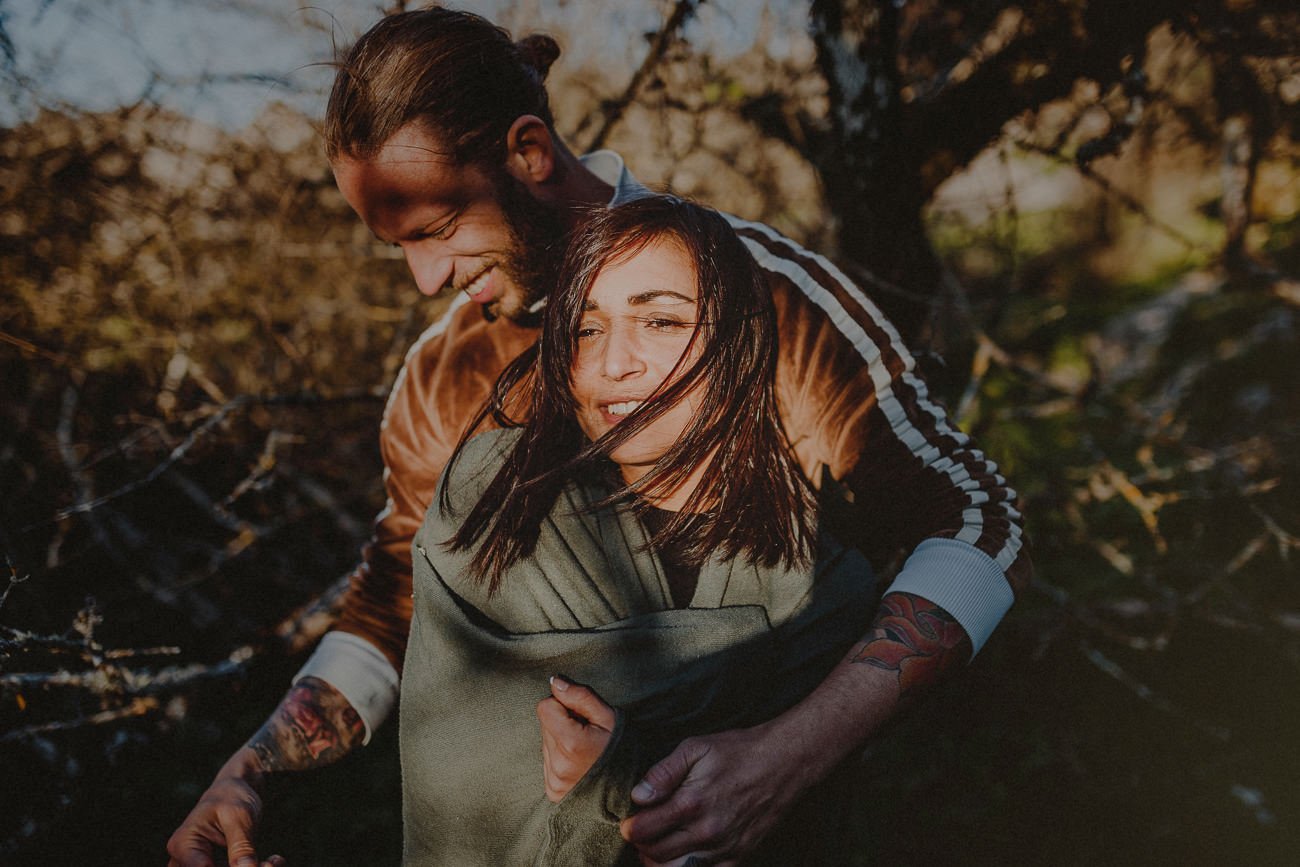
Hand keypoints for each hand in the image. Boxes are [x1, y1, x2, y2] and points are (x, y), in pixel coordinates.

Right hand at [165, 748, 285, 866]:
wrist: (237, 788)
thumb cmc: (232, 796)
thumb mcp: (239, 817)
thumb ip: (241, 846)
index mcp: (184, 845)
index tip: (253, 864)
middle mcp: (186, 860)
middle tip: (269, 864)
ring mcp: (201, 865)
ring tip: (273, 861)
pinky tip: (274, 860)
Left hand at [536, 675, 615, 801]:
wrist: (631, 787)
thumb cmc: (622, 748)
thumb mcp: (608, 716)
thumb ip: (580, 696)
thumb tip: (555, 682)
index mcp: (571, 744)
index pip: (545, 706)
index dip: (563, 704)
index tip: (581, 714)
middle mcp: (558, 765)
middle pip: (545, 723)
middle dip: (562, 721)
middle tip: (586, 731)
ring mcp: (554, 781)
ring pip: (545, 742)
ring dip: (561, 739)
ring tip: (585, 748)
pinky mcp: (552, 791)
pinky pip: (547, 761)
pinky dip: (560, 756)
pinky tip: (579, 761)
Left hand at [619, 722, 804, 866]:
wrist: (784, 763)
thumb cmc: (738, 751)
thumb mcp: (696, 747)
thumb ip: (663, 772)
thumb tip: (638, 796)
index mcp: (691, 802)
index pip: (645, 830)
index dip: (630, 829)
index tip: (628, 823)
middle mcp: (707, 831)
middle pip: (657, 854)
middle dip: (642, 846)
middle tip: (641, 834)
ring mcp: (724, 847)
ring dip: (661, 862)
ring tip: (659, 846)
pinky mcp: (739, 855)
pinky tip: (684, 857)